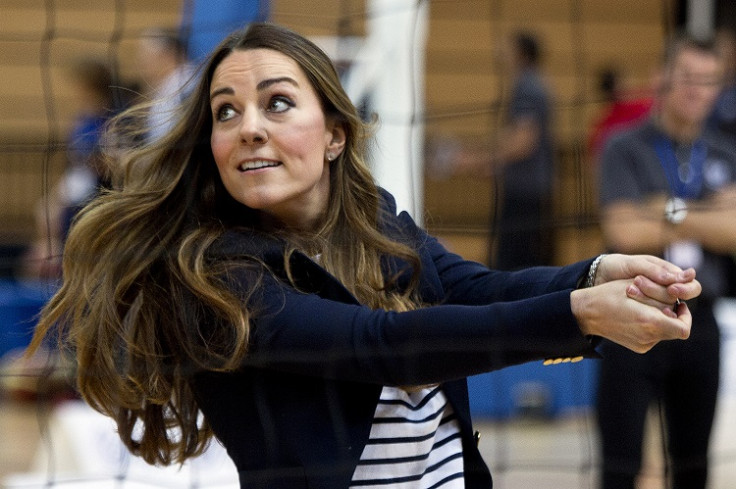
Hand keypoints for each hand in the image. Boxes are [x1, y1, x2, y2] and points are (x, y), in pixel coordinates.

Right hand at [571, 279, 690, 353]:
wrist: (586, 314)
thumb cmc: (609, 294)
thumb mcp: (636, 285)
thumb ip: (662, 293)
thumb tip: (678, 303)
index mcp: (649, 321)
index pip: (684, 328)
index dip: (686, 316)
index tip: (679, 304)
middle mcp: (648, 337)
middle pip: (676, 329)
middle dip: (673, 314)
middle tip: (660, 301)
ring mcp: (643, 344)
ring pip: (666, 332)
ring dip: (662, 319)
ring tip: (644, 307)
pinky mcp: (639, 347)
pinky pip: (655, 336)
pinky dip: (653, 326)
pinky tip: (638, 316)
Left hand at [593, 254, 700, 305]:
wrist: (596, 277)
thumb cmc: (617, 266)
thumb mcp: (633, 264)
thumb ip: (655, 270)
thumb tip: (685, 276)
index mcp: (669, 275)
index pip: (692, 286)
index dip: (686, 290)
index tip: (672, 289)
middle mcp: (666, 291)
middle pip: (678, 300)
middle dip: (660, 295)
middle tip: (640, 286)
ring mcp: (655, 304)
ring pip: (665, 311)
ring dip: (648, 302)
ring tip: (628, 290)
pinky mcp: (644, 315)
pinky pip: (651, 319)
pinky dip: (642, 314)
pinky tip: (630, 308)